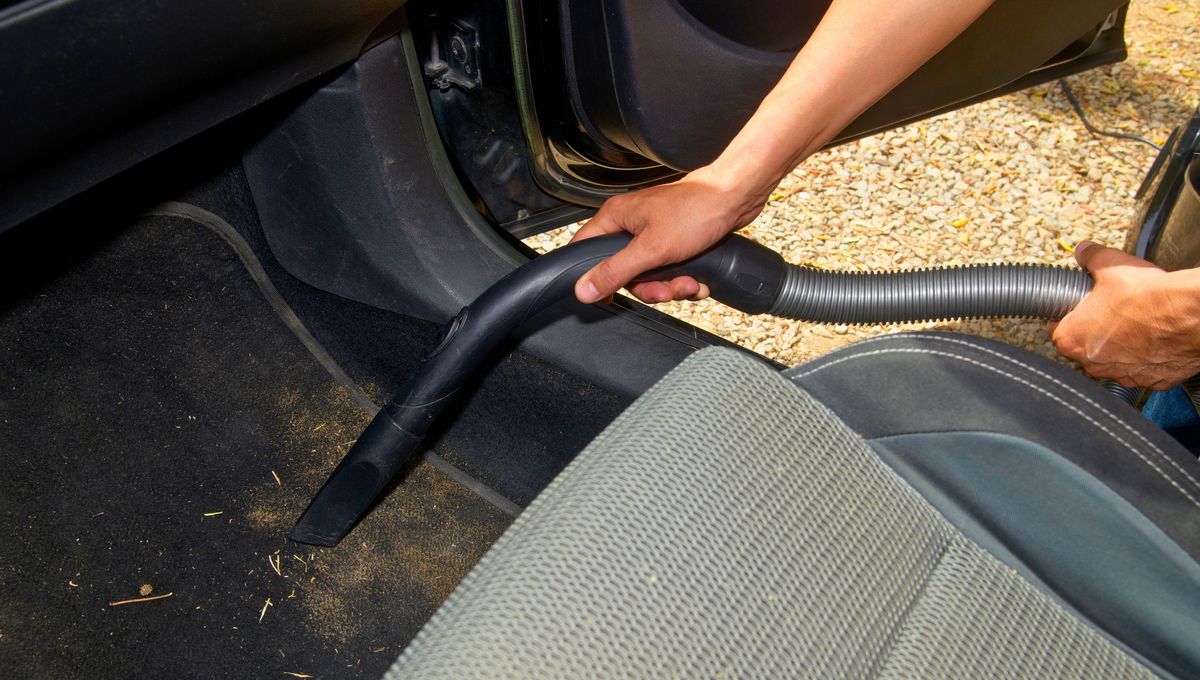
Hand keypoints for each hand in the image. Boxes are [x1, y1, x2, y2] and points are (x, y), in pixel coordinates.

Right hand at [571, 166, 768, 303]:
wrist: (736, 198)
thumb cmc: (695, 210)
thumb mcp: (650, 249)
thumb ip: (615, 271)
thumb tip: (583, 289)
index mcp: (616, 217)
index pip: (585, 249)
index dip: (590, 275)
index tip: (607, 295)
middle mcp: (632, 224)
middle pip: (623, 271)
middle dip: (648, 287)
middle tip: (664, 290)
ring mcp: (654, 233)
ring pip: (650, 275)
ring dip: (670, 287)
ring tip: (688, 284)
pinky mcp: (675, 241)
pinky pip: (670, 271)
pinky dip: (685, 280)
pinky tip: (698, 280)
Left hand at [1050, 241, 1199, 388]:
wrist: (1191, 315)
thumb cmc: (1148, 296)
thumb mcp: (1110, 265)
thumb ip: (1090, 257)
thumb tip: (1084, 251)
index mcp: (1072, 339)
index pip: (1056, 329)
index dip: (1067, 315)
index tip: (1078, 307)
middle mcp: (1092, 364)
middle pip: (1084, 347)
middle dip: (1094, 331)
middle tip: (1111, 312)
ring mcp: (1122, 375)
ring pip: (1112, 360)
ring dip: (1120, 346)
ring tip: (1136, 322)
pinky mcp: (1151, 381)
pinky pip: (1142, 368)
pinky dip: (1146, 356)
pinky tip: (1154, 338)